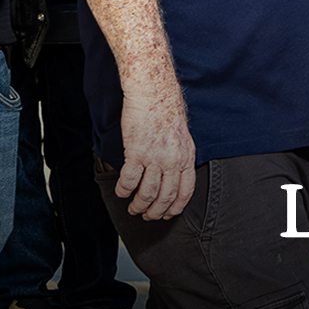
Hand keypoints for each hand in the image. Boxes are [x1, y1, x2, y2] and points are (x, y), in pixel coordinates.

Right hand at [117, 86, 196, 218]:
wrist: (153, 93)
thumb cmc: (166, 111)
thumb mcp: (182, 136)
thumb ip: (180, 156)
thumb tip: (174, 174)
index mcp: (186, 157)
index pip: (185, 191)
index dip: (175, 207)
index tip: (168, 214)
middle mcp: (173, 160)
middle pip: (166, 197)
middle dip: (155, 211)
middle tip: (146, 215)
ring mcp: (155, 158)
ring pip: (147, 193)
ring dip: (138, 205)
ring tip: (132, 207)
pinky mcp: (136, 153)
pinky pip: (129, 181)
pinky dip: (123, 190)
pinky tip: (121, 191)